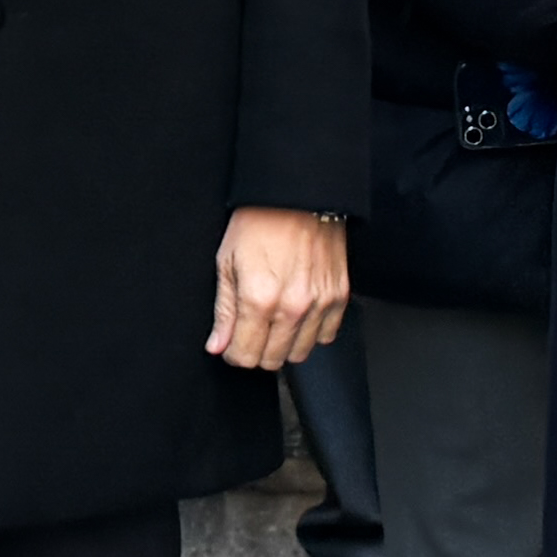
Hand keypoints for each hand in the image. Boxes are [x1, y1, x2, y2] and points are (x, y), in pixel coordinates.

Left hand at [207, 207, 349, 370]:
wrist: (298, 196)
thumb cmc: (259, 222)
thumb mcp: (227, 262)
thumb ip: (224, 311)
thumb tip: (218, 345)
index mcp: (259, 299)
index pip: (244, 356)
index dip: (232, 352)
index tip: (231, 342)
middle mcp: (292, 307)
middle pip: (272, 360)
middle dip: (256, 350)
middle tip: (251, 330)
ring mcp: (319, 304)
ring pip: (299, 354)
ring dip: (283, 344)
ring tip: (274, 321)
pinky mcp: (339, 297)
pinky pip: (326, 336)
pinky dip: (311, 332)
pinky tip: (298, 315)